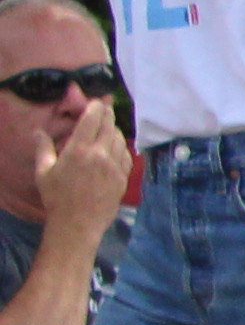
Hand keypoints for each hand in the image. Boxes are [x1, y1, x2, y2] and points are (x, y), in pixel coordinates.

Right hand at [34, 98, 122, 240]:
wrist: (77, 224)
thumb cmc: (56, 198)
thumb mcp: (43, 171)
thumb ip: (43, 148)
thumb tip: (38, 131)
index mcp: (79, 150)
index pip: (92, 119)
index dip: (96, 106)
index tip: (96, 101)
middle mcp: (100, 155)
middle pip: (109, 125)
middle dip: (107, 113)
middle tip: (105, 106)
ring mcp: (115, 166)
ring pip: (120, 139)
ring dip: (114, 129)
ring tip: (108, 126)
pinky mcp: (124, 178)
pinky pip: (126, 155)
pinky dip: (121, 146)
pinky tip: (115, 146)